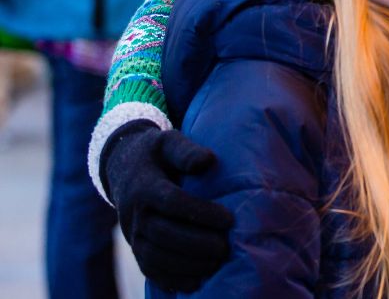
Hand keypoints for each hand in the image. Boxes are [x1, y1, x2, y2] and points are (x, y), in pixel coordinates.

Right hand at [103, 121, 232, 291]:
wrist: (124, 168)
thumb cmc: (157, 154)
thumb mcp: (169, 142)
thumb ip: (187, 150)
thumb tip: (208, 160)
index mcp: (144, 185)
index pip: (172, 202)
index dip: (201, 213)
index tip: (229, 219)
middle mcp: (134, 213)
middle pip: (163, 234)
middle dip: (197, 244)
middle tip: (226, 248)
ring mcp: (132, 234)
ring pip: (155, 257)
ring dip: (186, 265)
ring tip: (217, 265)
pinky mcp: (136, 248)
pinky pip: (150, 269)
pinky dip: (171, 279)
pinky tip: (196, 282)